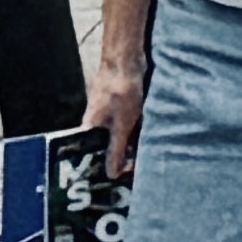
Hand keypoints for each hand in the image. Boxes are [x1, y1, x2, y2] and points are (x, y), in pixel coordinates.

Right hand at [92, 52, 146, 177]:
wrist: (127, 59)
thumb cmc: (121, 92)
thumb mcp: (121, 125)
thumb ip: (116, 150)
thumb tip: (111, 175)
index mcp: (89, 129)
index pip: (92, 156)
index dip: (103, 169)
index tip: (117, 182)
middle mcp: (97, 123)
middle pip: (108, 147)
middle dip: (121, 160)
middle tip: (137, 175)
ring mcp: (111, 114)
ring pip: (121, 136)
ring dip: (132, 146)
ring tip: (147, 161)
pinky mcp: (124, 106)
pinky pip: (130, 125)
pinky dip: (139, 132)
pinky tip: (152, 140)